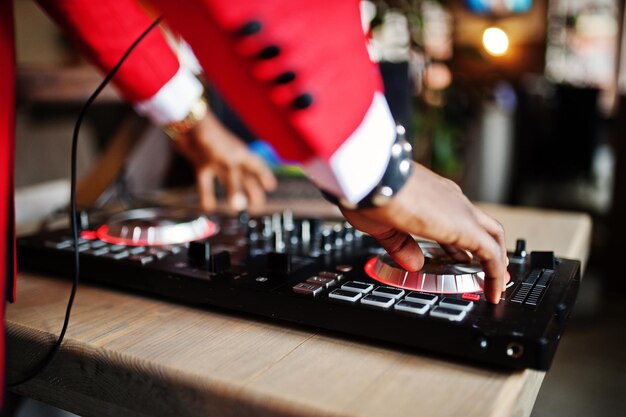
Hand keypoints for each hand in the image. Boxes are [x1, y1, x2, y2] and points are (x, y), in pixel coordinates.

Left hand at [173, 111, 276, 210]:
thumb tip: (240, 206)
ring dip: (232, 195)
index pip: (258, 167)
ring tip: (236, 208)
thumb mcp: (228, 165)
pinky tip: (208, 207)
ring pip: (227, 182)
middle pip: (245, 177)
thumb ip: (234, 186)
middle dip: (252, 191)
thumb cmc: (214, 141)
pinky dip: (207, 196)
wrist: (189, 126)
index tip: (271, 187)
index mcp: (242, 154)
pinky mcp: (202, 165)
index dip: (265, 176)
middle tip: (256, 206)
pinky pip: (206, 183)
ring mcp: (217, 162)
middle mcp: (232, 159)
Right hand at [340, 162, 507, 303]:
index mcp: (432, 195)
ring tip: (496, 286)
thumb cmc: (370, 192)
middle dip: (489, 250)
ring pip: (492, 237)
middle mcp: (451, 200)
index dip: (460, 241)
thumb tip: (414, 263)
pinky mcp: (466, 227)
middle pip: (483, 226)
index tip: (461, 257)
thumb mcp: (383, 225)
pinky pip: (491, 255)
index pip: (456, 219)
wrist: (374, 176)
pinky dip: (495, 274)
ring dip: (496, 262)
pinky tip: (492, 291)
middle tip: (491, 271)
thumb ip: (401, 245)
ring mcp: (460, 211)